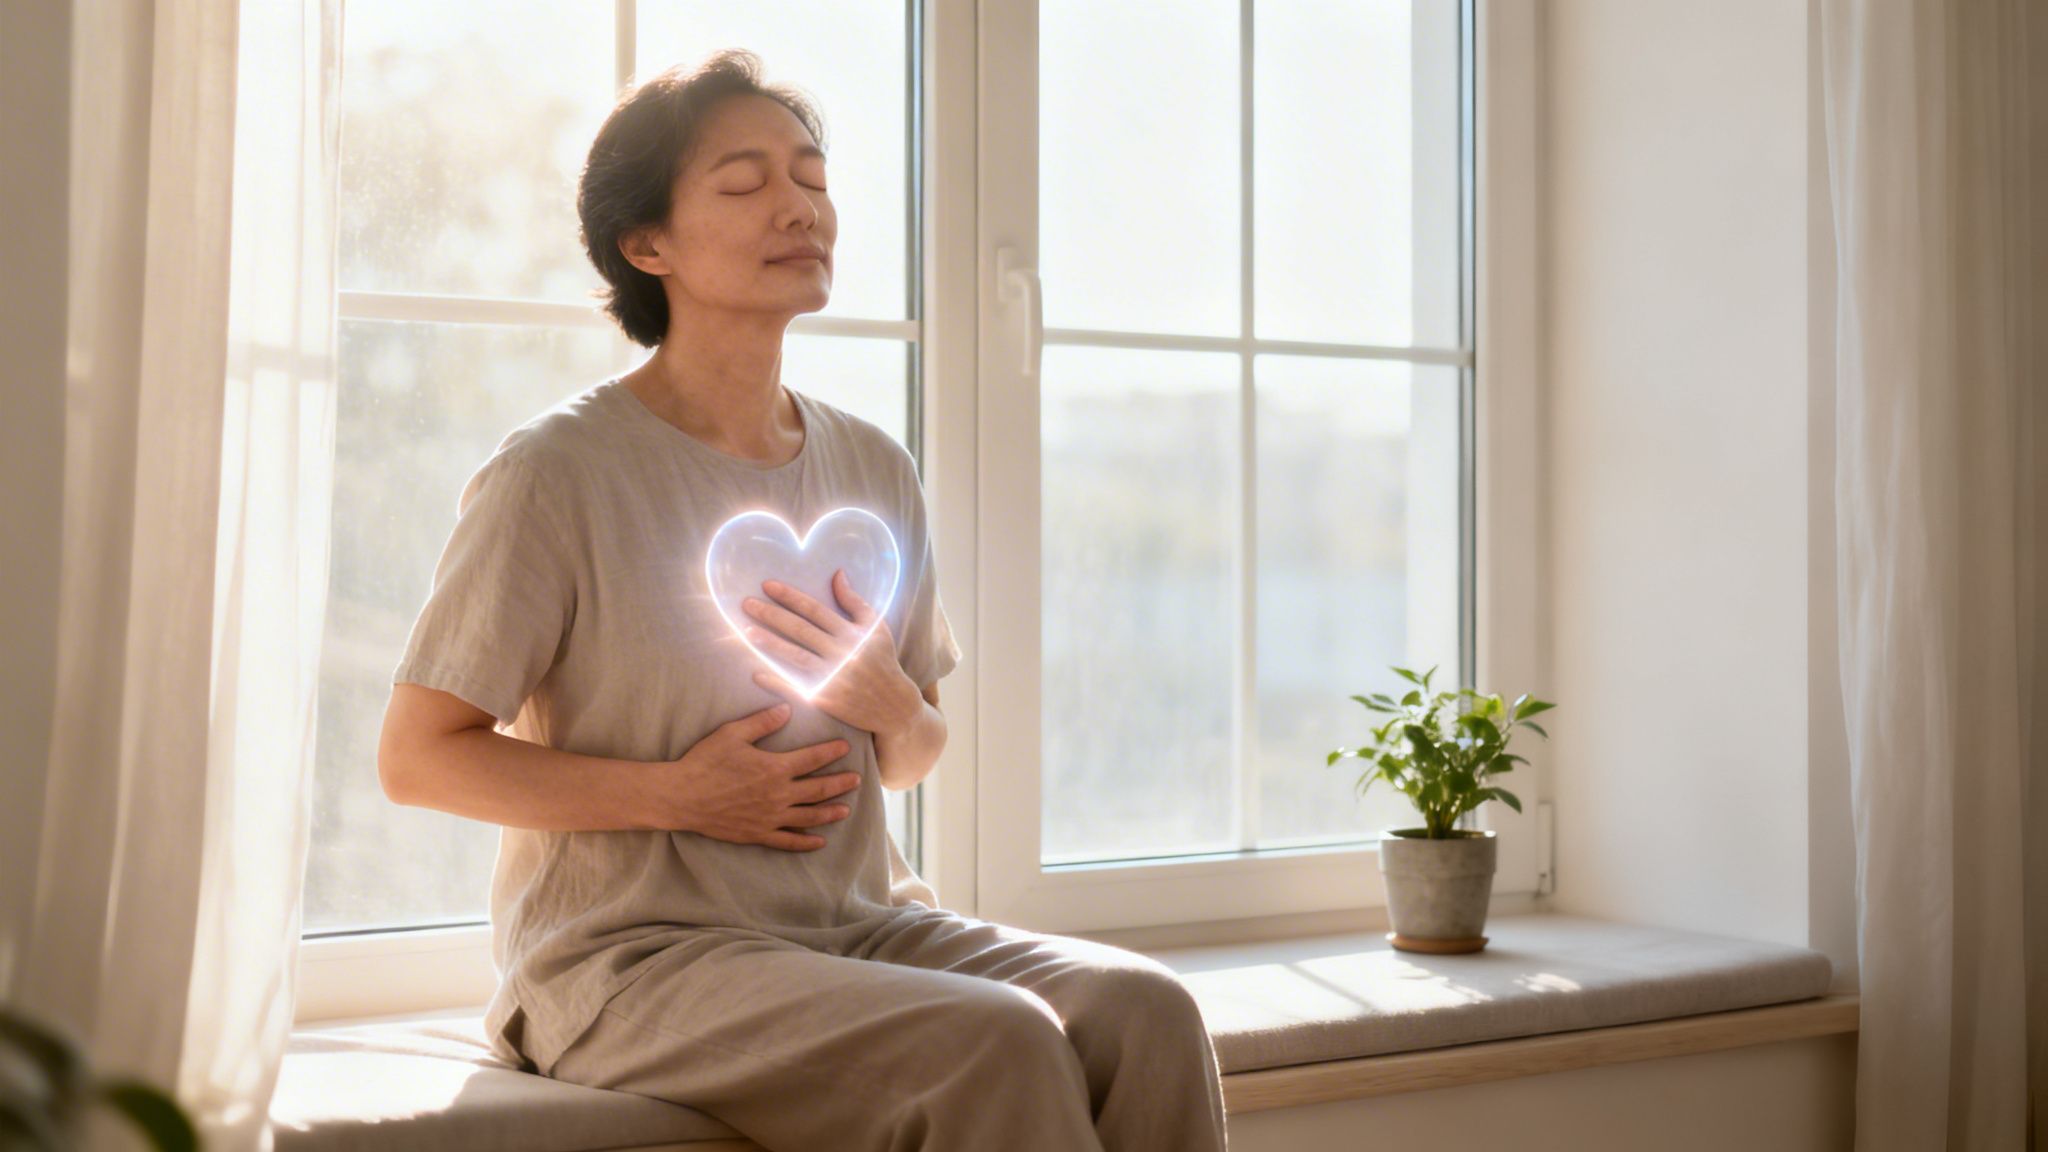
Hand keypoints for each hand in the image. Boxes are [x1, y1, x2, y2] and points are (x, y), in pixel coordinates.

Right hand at [664, 703, 858, 851]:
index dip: (831, 752)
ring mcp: (769, 817)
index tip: (845, 748)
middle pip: (818, 789)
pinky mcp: (757, 834)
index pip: (812, 759)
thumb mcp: (732, 734)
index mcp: (774, 768)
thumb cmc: (705, 762)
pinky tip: (820, 842)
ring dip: (830, 812)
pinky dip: (806, 842)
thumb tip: (786, 709)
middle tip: (857, 780)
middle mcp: (778, 795)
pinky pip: (788, 842)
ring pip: (809, 817)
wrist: (681, 797)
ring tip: (846, 810)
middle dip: (840, 783)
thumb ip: (762, 722)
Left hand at [742, 570, 922, 736]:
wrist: (893, 705)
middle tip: (747, 604)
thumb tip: (837, 574)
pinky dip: (776, 681)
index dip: (790, 596)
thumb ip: (855, 601)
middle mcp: (842, 653)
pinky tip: (757, 672)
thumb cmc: (883, 660)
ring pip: (795, 657)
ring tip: (746, 632)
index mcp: (852, 633)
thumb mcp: (876, 628)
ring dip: (770, 644)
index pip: (815, 610)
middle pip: (800, 630)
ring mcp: (832, 677)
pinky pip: (796, 687)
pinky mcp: (826, 699)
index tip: (767, 585)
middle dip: (772, 615)